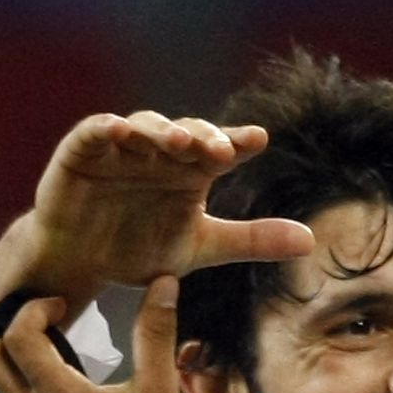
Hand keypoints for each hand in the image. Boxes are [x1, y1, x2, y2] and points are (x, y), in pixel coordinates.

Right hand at [0, 112, 313, 322]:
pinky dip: (106, 128)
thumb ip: (251, 241)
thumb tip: (310, 241)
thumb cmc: (140, 250)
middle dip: (204, 136)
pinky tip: (119, 130)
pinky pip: (94, 132)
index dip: (239, 141)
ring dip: (162, 130)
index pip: (222, 148)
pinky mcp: (82, 151)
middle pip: (187, 132)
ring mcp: (121, 148)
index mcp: (191, 170)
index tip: (259, 140)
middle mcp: (160, 152)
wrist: (83, 266)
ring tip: (179, 141)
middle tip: (221, 150)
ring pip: (145, 126)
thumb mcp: (201, 248)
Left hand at [0, 275, 186, 392]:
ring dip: (17, 360)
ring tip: (56, 355)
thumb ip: (155, 335)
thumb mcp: (159, 391)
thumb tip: (163, 282)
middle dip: (15, 331)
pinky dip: (25, 388)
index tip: (63, 306)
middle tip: (50, 325)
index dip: (36, 309)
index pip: (20, 335)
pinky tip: (59, 391)